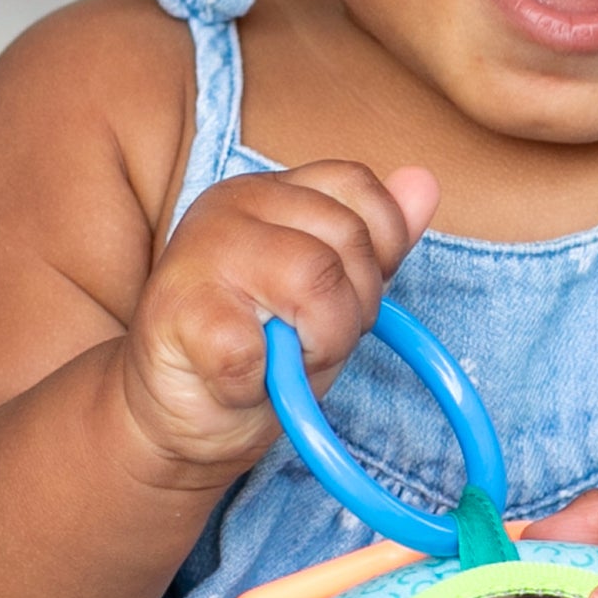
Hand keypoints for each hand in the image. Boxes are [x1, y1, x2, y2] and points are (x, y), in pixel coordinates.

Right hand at [118, 160, 439, 482]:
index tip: (348, 297)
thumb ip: (373, 240)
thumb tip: (424, 182)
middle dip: (350, 312)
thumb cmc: (254, 353)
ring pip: (315, 279)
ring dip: (315, 345)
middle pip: (347, 239)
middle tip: (304, 343)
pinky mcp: (178, 309)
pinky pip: (255, 347)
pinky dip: (259, 383)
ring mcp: (199, 250)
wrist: (174, 416)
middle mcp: (232, 203)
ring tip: (278, 361)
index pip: (356, 185)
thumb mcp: (329, 294)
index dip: (377, 250)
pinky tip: (238, 381)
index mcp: (271, 192)